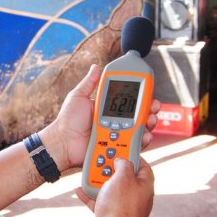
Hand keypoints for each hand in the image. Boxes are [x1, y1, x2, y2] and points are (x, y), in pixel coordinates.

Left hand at [42, 64, 160, 171]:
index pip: (128, 103)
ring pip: (139, 131)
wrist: (62, 142)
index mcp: (107, 110)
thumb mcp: (78, 97)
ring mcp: (117, 136)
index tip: (149, 95)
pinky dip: (141, 142)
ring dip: (149, 125)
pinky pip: (132, 146)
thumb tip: (96, 67)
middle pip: (138, 117)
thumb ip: (89, 83)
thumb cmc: (67, 121)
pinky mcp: (117, 149)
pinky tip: (145, 136)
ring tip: (151, 121)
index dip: (140, 99)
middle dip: (150, 112)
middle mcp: (114, 123)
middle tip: (154, 108)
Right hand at [76, 157, 153, 216]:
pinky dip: (91, 196)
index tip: (120, 149)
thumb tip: (121, 160)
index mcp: (145, 185)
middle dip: (111, 169)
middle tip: (100, 162)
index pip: (142, 165)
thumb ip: (123, 164)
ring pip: (111, 190)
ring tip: (88, 175)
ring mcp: (125, 207)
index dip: (131, 155)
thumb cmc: (120, 207)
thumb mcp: (122, 176)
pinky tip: (80, 191)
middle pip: (124, 177)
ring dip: (98, 182)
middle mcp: (137, 196)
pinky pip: (101, 202)